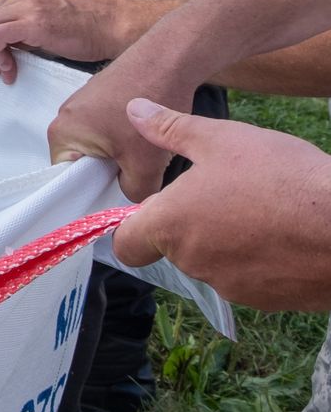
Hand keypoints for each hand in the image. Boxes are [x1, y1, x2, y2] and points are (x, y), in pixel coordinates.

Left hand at [0, 0, 132, 83]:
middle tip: (1, 69)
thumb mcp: (42, 21)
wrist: (111, 26)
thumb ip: (19, 27)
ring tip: (7, 70)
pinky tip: (10, 67)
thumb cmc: (83, 28)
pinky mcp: (32, 21)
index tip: (1, 61)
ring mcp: (25, 5)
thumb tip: (0, 46)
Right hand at [46, 53, 194, 200]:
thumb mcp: (145, 165)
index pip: (65, 180)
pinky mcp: (98, 97)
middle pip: (81, 163)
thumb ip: (133, 194)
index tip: (115, 194)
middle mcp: (63, 118)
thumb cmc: (149, 106)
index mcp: (61, 135)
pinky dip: (124, 137)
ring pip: (97, 147)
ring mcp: (80, 105)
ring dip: (119, 154)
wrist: (168, 59)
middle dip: (109, 172)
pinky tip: (146, 134)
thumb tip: (130, 200)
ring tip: (144, 151)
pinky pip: (105, 130)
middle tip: (136, 173)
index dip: (90, 192)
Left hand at [112, 99, 330, 310]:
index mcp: (170, 225)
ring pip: (214, 263)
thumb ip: (170, 130)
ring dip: (226, 241)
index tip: (156, 208)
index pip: (126, 245)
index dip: (134, 228)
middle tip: (226, 193)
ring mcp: (231, 286)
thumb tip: (134, 110)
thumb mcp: (221, 140)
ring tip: (261, 208)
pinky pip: (251, 279)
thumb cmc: (281, 178)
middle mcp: (193, 263)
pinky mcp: (267, 302)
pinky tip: (284, 233)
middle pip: (174, 249)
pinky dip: (259, 260)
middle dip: (191, 224)